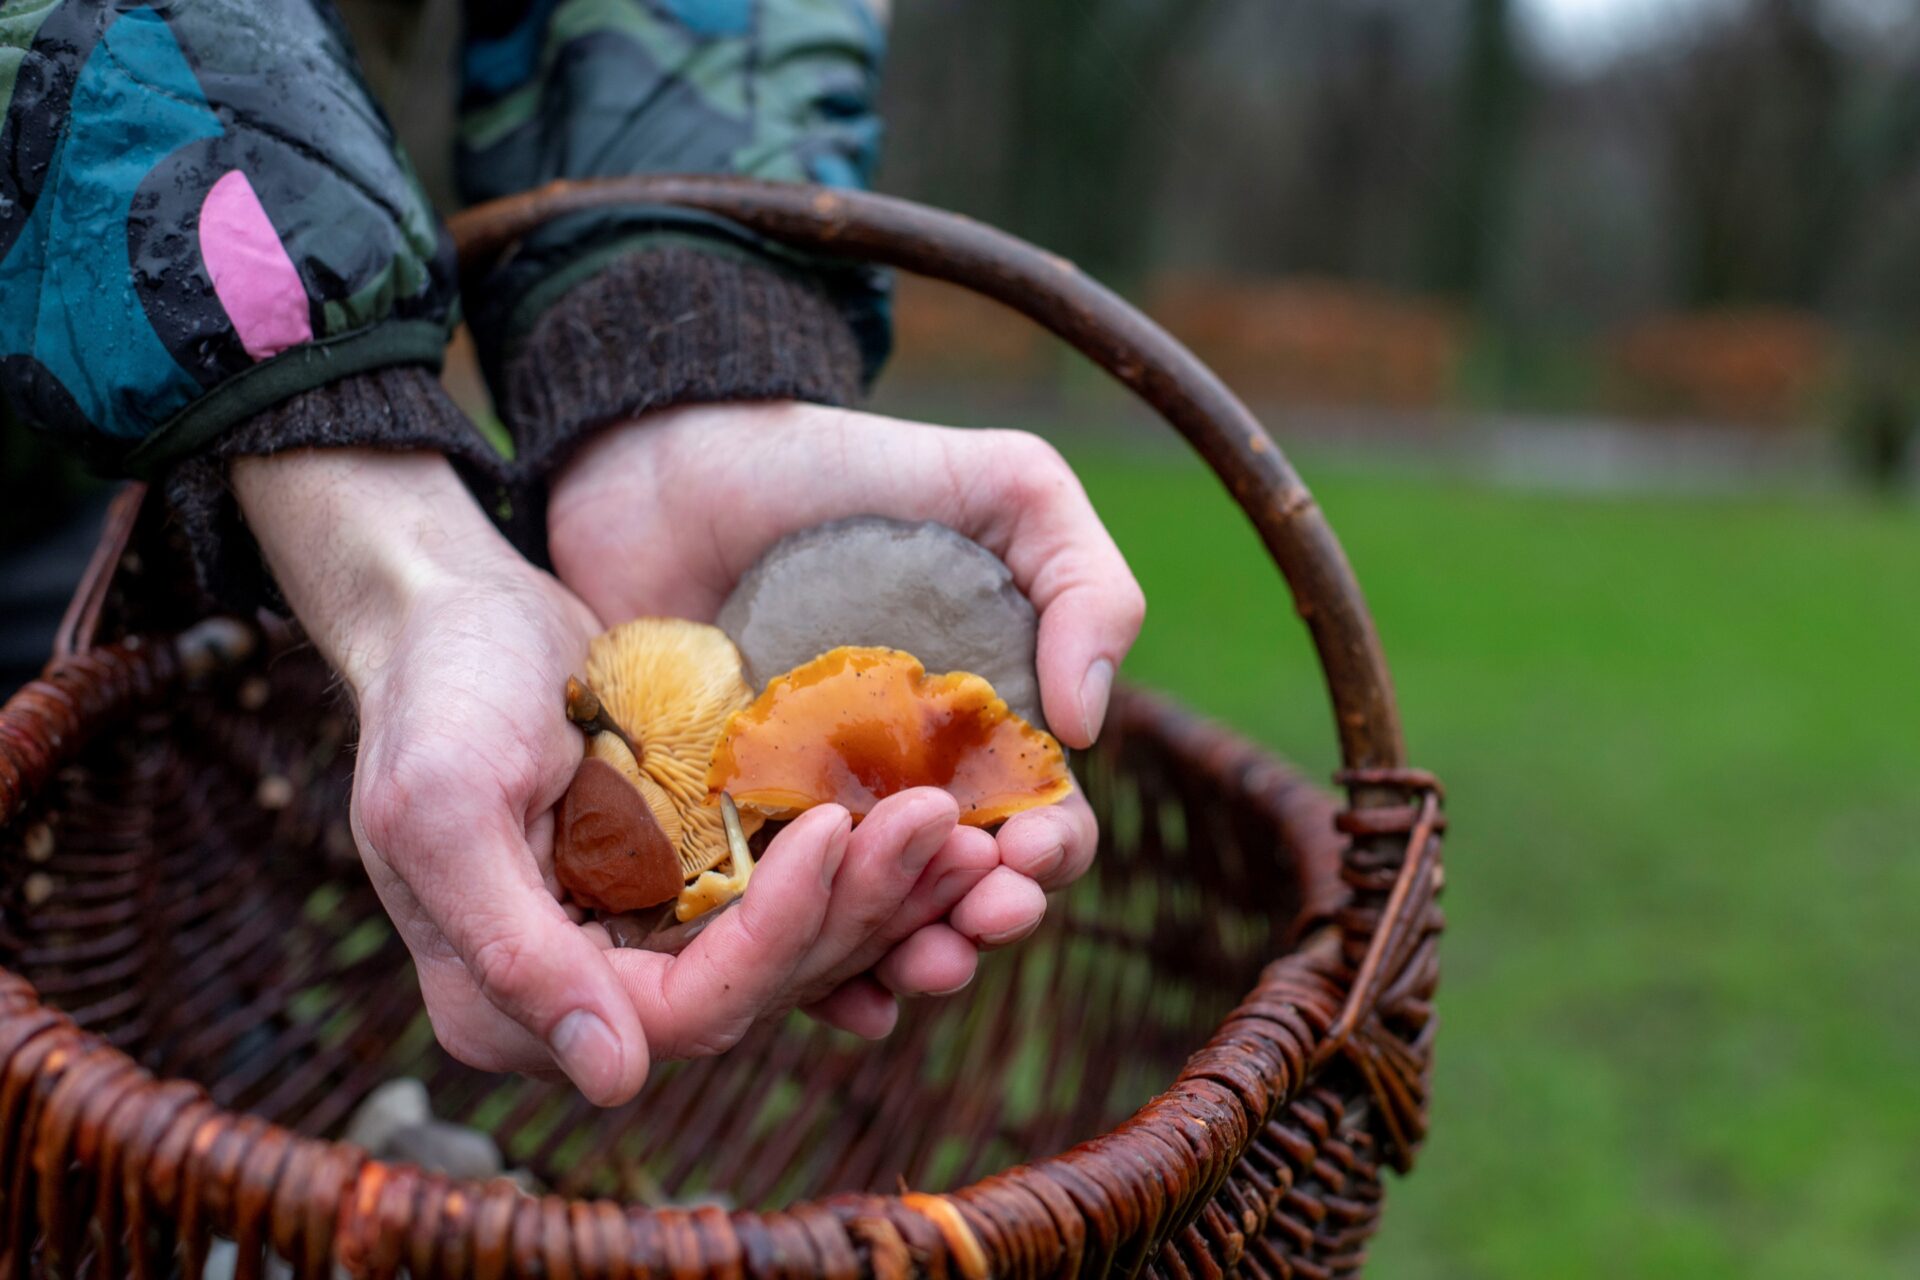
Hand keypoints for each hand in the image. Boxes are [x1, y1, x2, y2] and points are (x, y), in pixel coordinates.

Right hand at [233, 450, 1012, 1098]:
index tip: (836, 826)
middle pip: (760, 985)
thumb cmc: (433, 693)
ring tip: (966, 826)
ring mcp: (650, 937)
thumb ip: (513, 949)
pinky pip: (798, 897)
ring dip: (885, 894)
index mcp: (520, 1003)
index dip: (776, 932)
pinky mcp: (695, 881)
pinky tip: (934, 825)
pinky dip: (864, 867)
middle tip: (940, 818)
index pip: (686, 1011)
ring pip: (797, 948)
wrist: (455, 611)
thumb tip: (615, 1080)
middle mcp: (594, 990)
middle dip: (858, 906)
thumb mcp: (445, 808)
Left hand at [546, 403, 1146, 1015]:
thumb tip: (1089, 721)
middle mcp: (899, 788)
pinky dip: (804, 967)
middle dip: (982, 923)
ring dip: (905, 960)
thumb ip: (1085, 582)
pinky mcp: (714, 829)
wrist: (672, 451)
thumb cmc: (845, 467)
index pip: (1040, 820)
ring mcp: (805, 816)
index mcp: (979, 729)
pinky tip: (831, 992)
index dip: (1050, 852)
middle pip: (960, 891)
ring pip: (868, 922)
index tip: (1028, 855)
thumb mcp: (1006, 488)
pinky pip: (762, 919)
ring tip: (911, 969)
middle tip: (972, 930)